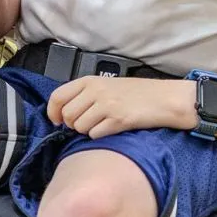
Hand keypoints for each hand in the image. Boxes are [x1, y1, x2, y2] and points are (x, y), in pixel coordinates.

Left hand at [47, 77, 194, 138]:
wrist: (164, 99)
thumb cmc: (135, 93)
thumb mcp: (106, 85)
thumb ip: (84, 94)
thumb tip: (63, 113)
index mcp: (89, 81)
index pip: (57, 96)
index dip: (53, 112)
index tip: (57, 120)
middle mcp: (96, 91)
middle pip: (67, 116)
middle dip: (73, 125)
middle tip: (86, 124)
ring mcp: (107, 105)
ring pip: (80, 127)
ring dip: (87, 131)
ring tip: (102, 125)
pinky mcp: (117, 120)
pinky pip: (95, 135)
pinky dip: (100, 136)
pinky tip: (111, 129)